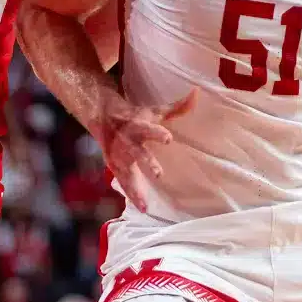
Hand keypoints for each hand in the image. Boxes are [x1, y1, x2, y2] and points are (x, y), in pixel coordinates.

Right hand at [95, 89, 196, 213]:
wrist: (104, 118)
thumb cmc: (136, 116)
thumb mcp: (154, 111)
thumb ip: (177, 107)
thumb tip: (197, 93)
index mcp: (138, 126)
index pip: (148, 129)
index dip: (157, 133)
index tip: (168, 138)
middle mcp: (127, 142)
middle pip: (137, 153)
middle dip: (147, 162)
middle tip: (159, 174)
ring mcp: (119, 157)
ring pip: (127, 173)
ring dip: (135, 187)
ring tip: (145, 204)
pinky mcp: (115, 167)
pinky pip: (123, 183)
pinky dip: (132, 195)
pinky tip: (143, 208)